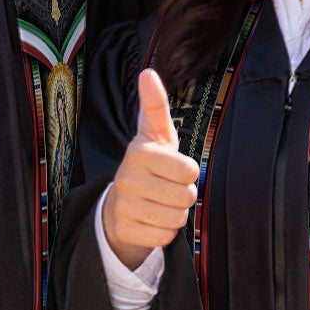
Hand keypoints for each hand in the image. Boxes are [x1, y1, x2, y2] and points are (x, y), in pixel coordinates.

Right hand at [101, 68, 198, 268]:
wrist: (120, 203)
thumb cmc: (149, 163)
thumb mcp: (156, 134)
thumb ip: (155, 105)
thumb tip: (147, 72)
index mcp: (138, 151)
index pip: (189, 170)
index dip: (188, 172)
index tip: (174, 167)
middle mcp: (127, 178)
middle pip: (186, 196)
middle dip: (184, 195)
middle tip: (167, 187)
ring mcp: (123, 206)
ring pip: (177, 218)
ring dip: (175, 213)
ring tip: (159, 202)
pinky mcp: (124, 230)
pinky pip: (165, 236)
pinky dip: (164, 231)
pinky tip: (151, 219)